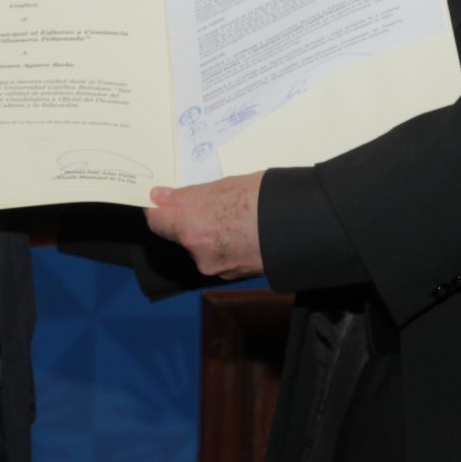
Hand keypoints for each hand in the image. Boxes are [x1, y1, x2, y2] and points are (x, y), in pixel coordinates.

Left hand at [145, 172, 264, 278]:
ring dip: (212, 231)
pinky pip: (221, 255)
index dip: (159, 208)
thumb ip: (187, 195)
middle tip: (216, 199)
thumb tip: (160, 197)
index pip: (157, 222)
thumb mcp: (222, 186)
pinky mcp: (235, 275)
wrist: (304, 227)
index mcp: (191, 229)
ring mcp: (218, 268)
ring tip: (237, 212)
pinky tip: (245, 228)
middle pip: (182, 234)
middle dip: (193, 218)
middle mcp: (199, 254)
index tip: (164, 197)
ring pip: (203, 245)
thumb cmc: (264, 200)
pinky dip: (227, 243)